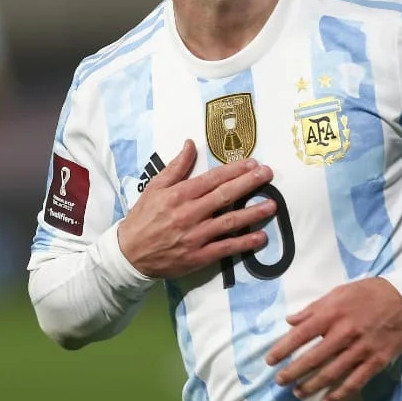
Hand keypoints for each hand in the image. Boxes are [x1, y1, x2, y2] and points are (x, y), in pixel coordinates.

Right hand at [117, 140, 276, 278]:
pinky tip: (261, 237)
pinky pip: (225, 248)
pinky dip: (244, 243)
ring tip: (272, 205)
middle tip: (268, 175)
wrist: (129, 254)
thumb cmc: (143, 217)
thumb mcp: (155, 188)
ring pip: (229, 222)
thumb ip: (176, 167)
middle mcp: (190, 214)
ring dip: (253, 213)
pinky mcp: (199, 256)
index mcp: (179, 195)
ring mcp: (196, 236)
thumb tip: (190, 143)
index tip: (253, 163)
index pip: (212, 179)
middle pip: (225, 196)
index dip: (234, 170)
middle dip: (249, 184)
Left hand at [266, 278, 401, 400]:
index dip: (283, 349)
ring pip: (332, 373)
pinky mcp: (377, 361)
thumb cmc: (368, 293)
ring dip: (312, 386)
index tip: (270, 361)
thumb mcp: (339, 292)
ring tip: (298, 392)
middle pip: (313, 358)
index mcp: (333, 314)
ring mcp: (362, 349)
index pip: (301, 335)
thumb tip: (291, 321)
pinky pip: (355, 382)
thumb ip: (314, 308)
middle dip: (293, 372)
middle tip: (279, 381)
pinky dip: (340, 394)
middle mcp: (345, 333)